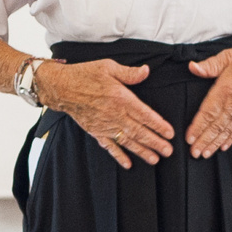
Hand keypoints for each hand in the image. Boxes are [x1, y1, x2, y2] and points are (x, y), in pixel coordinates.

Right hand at [38, 59, 173, 168]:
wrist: (61, 87)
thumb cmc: (85, 74)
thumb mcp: (108, 67)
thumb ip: (129, 72)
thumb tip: (146, 71)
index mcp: (120, 98)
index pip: (144, 114)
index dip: (158, 125)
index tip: (170, 133)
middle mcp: (114, 114)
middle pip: (139, 131)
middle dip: (155, 142)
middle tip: (168, 151)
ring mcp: (105, 125)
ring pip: (127, 141)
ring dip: (142, 151)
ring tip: (155, 159)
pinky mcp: (95, 131)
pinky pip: (109, 146)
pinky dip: (118, 156)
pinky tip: (128, 164)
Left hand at [185, 44, 231, 156]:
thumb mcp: (228, 56)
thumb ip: (209, 65)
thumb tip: (193, 67)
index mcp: (226, 89)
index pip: (209, 112)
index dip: (198, 127)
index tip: (189, 138)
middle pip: (216, 126)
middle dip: (204, 141)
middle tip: (195, 152)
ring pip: (227, 131)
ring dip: (215, 143)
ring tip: (205, 154)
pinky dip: (230, 139)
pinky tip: (223, 146)